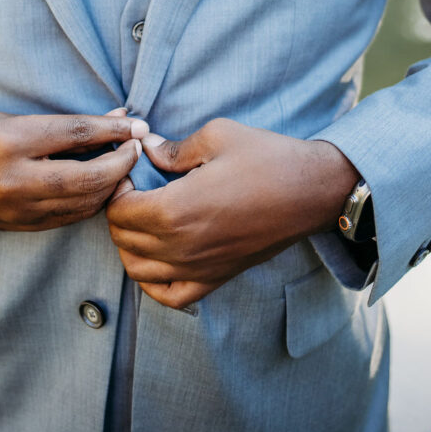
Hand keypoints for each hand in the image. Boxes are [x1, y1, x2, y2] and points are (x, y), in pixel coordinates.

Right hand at [0, 107, 147, 230]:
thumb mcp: (13, 118)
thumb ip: (64, 124)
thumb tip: (118, 118)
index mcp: (10, 141)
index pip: (76, 134)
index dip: (113, 131)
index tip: (138, 125)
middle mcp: (13, 178)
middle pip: (87, 176)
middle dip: (121, 163)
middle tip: (139, 148)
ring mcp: (16, 208)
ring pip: (82, 202)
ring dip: (112, 185)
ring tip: (126, 166)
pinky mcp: (18, 226)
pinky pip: (68, 217)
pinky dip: (92, 202)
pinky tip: (104, 187)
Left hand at [106, 118, 357, 308]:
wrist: (312, 191)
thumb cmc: (267, 158)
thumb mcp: (217, 135)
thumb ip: (172, 148)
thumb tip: (146, 148)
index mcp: (175, 210)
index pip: (119, 209)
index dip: (118, 187)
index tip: (132, 170)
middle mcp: (181, 247)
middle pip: (122, 238)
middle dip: (120, 212)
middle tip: (136, 189)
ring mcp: (198, 268)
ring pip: (137, 270)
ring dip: (129, 244)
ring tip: (143, 218)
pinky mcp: (216, 278)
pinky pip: (168, 296)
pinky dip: (152, 283)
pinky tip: (156, 258)